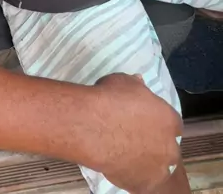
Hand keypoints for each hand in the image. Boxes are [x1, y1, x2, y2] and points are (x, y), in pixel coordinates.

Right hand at [89, 73, 181, 193]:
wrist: (93, 126)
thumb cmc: (110, 100)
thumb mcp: (124, 82)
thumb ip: (137, 86)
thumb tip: (139, 82)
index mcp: (170, 119)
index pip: (172, 123)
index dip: (158, 122)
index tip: (145, 120)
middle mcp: (170, 146)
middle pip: (168, 147)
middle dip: (156, 143)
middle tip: (135, 137)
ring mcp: (158, 169)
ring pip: (157, 167)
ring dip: (146, 161)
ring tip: (126, 153)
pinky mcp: (144, 185)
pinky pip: (141, 181)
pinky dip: (133, 174)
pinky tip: (119, 164)